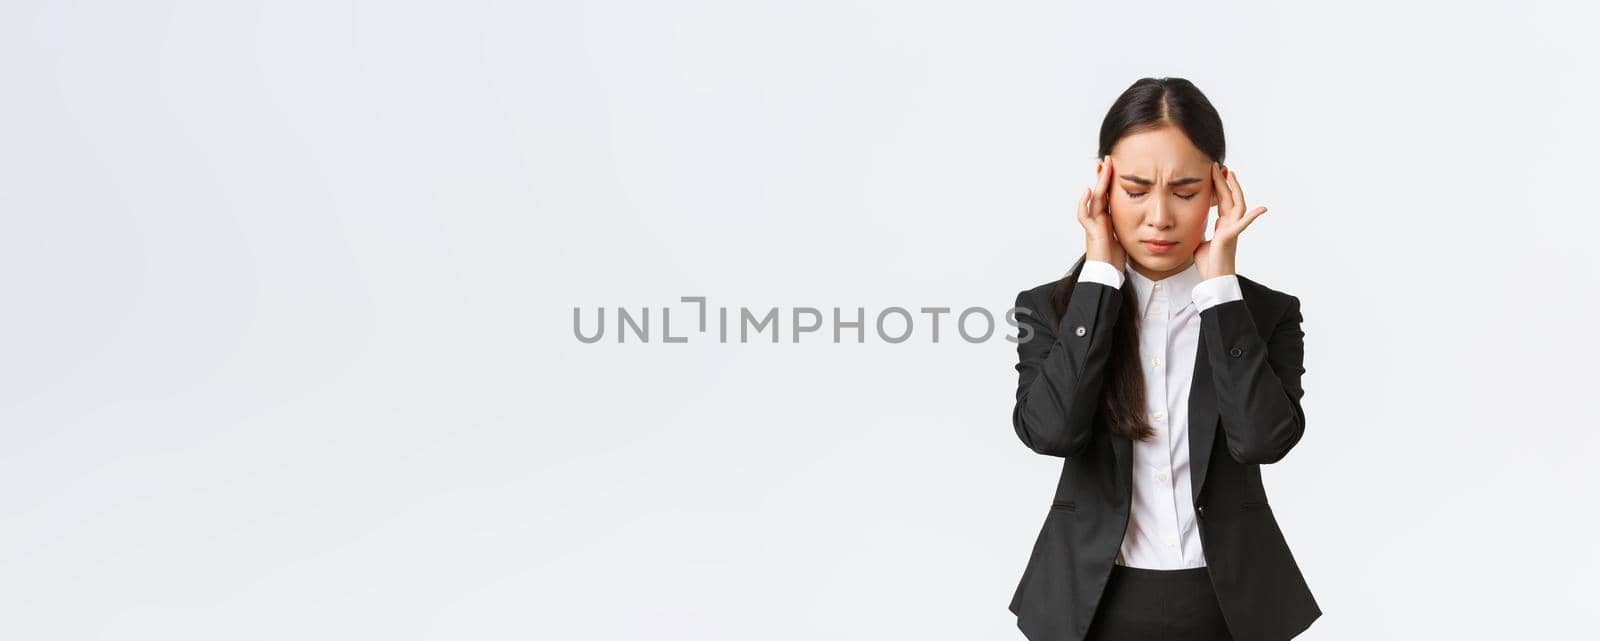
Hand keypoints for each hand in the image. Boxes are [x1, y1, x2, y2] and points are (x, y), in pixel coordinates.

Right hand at [1079, 155, 1125, 271]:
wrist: (1107, 274)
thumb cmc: (1116, 259)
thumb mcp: (1128, 236)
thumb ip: (1131, 224)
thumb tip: (1147, 217)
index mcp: (1108, 218)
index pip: (1109, 194)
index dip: (1111, 180)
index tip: (1116, 167)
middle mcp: (1098, 218)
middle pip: (1100, 192)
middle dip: (1103, 175)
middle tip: (1108, 160)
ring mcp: (1093, 224)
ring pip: (1094, 198)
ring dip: (1098, 182)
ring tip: (1102, 167)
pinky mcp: (1091, 231)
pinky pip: (1084, 214)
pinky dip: (1084, 202)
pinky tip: (1088, 190)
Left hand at [1194, 161, 1266, 279]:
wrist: (1214, 279)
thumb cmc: (1208, 263)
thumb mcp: (1199, 241)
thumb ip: (1200, 230)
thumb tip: (1194, 224)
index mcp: (1223, 225)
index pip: (1221, 201)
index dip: (1219, 187)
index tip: (1214, 172)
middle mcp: (1230, 224)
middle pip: (1229, 198)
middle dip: (1224, 181)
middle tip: (1219, 165)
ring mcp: (1232, 230)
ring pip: (1237, 205)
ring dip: (1234, 189)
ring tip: (1230, 173)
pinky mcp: (1230, 237)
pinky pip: (1243, 225)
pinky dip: (1253, 217)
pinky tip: (1262, 208)